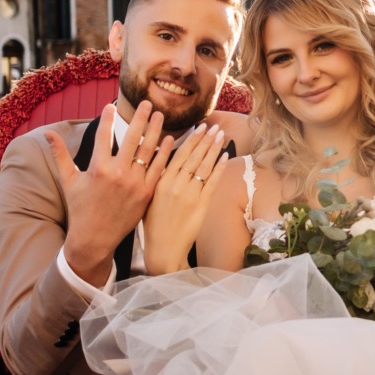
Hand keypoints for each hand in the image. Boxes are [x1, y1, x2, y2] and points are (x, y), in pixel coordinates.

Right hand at [48, 102, 174, 285]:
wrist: (94, 239)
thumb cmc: (80, 208)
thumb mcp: (69, 180)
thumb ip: (60, 154)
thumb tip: (48, 132)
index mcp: (98, 168)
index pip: (104, 135)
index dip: (108, 119)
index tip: (111, 105)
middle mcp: (118, 174)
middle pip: (132, 138)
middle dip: (140, 118)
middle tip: (146, 102)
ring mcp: (134, 183)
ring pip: (148, 150)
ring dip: (155, 130)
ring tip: (159, 115)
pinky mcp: (147, 193)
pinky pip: (158, 168)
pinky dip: (164, 153)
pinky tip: (168, 139)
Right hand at [143, 124, 232, 273]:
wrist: (163, 248)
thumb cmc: (153, 224)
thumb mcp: (149, 197)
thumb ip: (159, 178)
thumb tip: (166, 160)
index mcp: (161, 182)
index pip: (179, 155)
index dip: (192, 139)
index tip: (199, 126)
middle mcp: (176, 185)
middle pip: (194, 157)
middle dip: (206, 140)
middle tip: (215, 126)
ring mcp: (190, 195)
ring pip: (205, 166)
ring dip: (214, 149)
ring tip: (221, 135)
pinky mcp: (201, 205)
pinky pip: (213, 182)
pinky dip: (219, 168)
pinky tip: (225, 156)